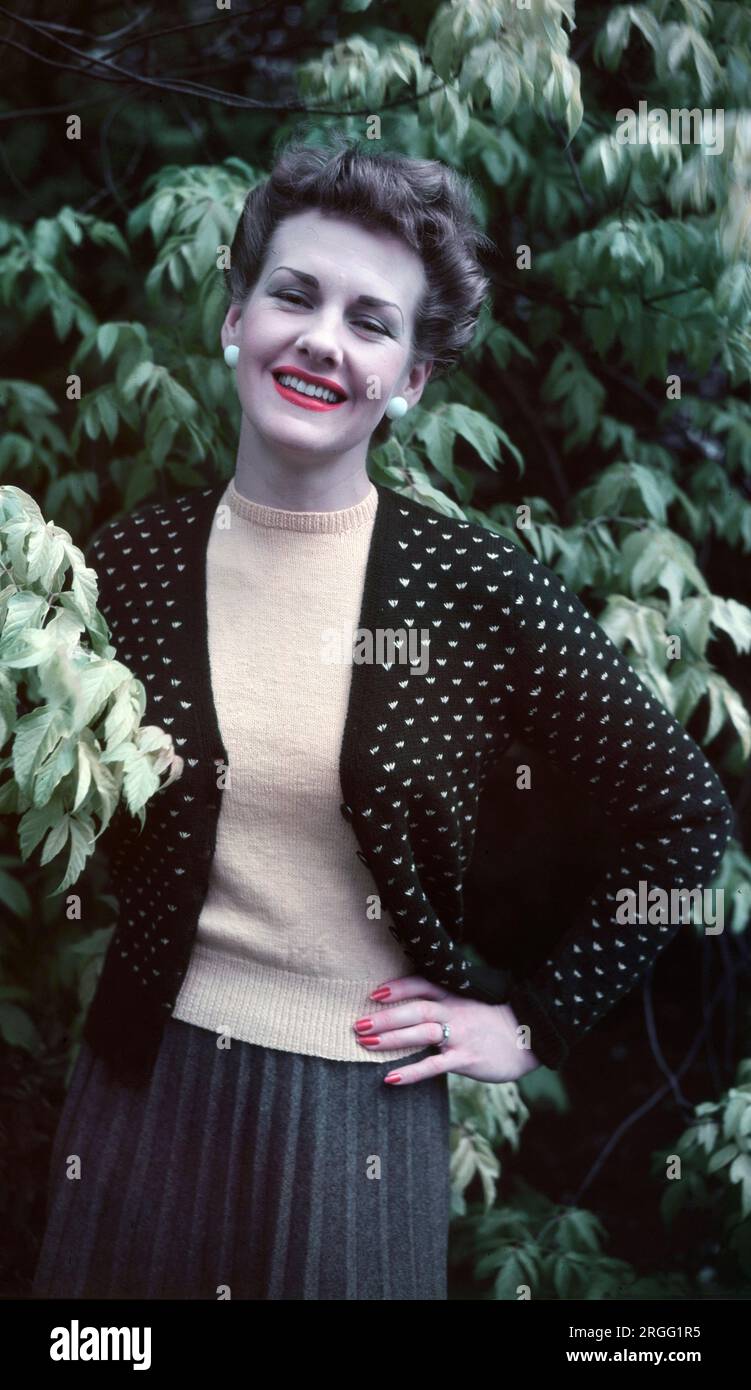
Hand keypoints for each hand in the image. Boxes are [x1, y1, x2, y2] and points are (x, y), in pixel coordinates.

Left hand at [353, 975, 541, 1084]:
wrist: (532, 1036)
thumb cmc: (497, 1021)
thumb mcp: (472, 1004)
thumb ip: (447, 1004)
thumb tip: (417, 1009)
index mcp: (455, 995)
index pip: (421, 985)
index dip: (397, 988)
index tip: (374, 994)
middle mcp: (456, 1011)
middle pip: (414, 1008)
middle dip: (384, 1016)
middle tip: (358, 1024)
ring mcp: (461, 1034)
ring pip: (420, 1032)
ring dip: (390, 1038)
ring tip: (365, 1043)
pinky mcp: (467, 1058)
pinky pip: (434, 1065)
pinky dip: (411, 1071)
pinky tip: (390, 1078)